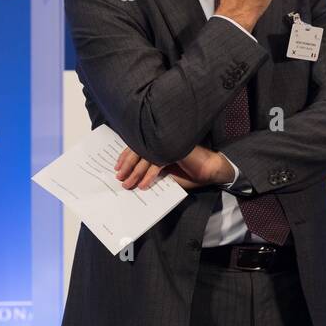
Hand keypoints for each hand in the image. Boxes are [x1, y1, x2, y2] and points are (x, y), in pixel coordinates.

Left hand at [114, 145, 228, 191]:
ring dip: (135, 172)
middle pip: (138, 150)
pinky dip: (149, 175)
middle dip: (127, 165)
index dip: (125, 157)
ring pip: (146, 156)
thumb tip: (132, 178)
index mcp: (159, 142)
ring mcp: (169, 144)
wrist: (208, 171)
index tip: (117, 168)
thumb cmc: (188, 172)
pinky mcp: (175, 150)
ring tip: (128, 184)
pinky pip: (158, 163)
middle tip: (119, 177)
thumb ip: (151, 171)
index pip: (137, 146)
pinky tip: (143, 185)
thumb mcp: (165, 172)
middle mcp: (162, 141)